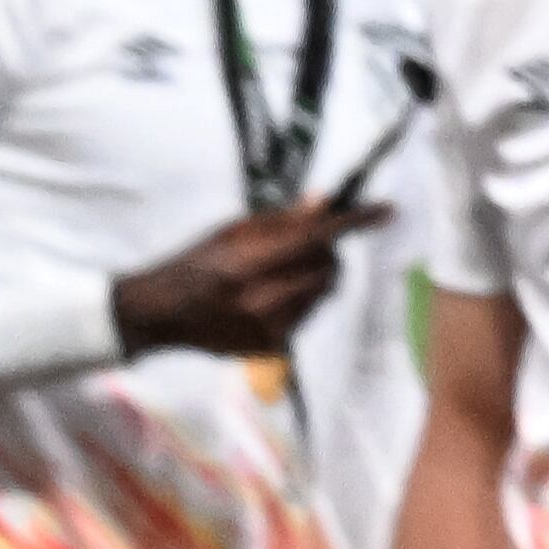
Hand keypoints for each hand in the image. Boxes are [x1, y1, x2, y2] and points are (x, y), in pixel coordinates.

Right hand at [112, 198, 394, 360]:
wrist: (162, 313)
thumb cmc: (197, 262)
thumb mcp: (232, 232)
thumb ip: (282, 220)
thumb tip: (327, 201)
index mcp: (248, 264)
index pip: (314, 238)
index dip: (354, 223)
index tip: (386, 211)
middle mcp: (261, 299)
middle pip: (328, 269)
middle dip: (330, 252)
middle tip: (313, 244)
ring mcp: (269, 328)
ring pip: (324, 293)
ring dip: (318, 276)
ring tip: (283, 271)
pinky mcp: (272, 347)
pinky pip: (308, 315)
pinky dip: (302, 299)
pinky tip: (272, 296)